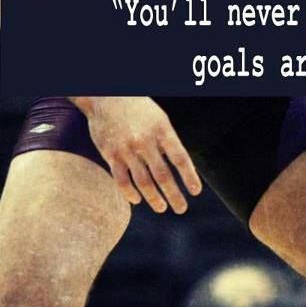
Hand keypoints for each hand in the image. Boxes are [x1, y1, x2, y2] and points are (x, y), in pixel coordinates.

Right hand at [72, 96, 201, 212]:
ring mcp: (127, 150)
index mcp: (162, 130)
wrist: (107, 98)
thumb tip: (180, 166)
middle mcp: (145, 141)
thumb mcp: (160, 119)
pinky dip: (129, 193)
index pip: (180, 158)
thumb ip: (168, 142)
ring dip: (154, 199)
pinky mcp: (111, 155)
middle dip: (174, 195)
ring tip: (162, 208)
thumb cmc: (139, 109)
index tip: (196, 192)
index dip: (189, 177)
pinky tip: (137, 201)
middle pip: (163, 175)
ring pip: (143, 182)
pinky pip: (121, 180)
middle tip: (182, 209)